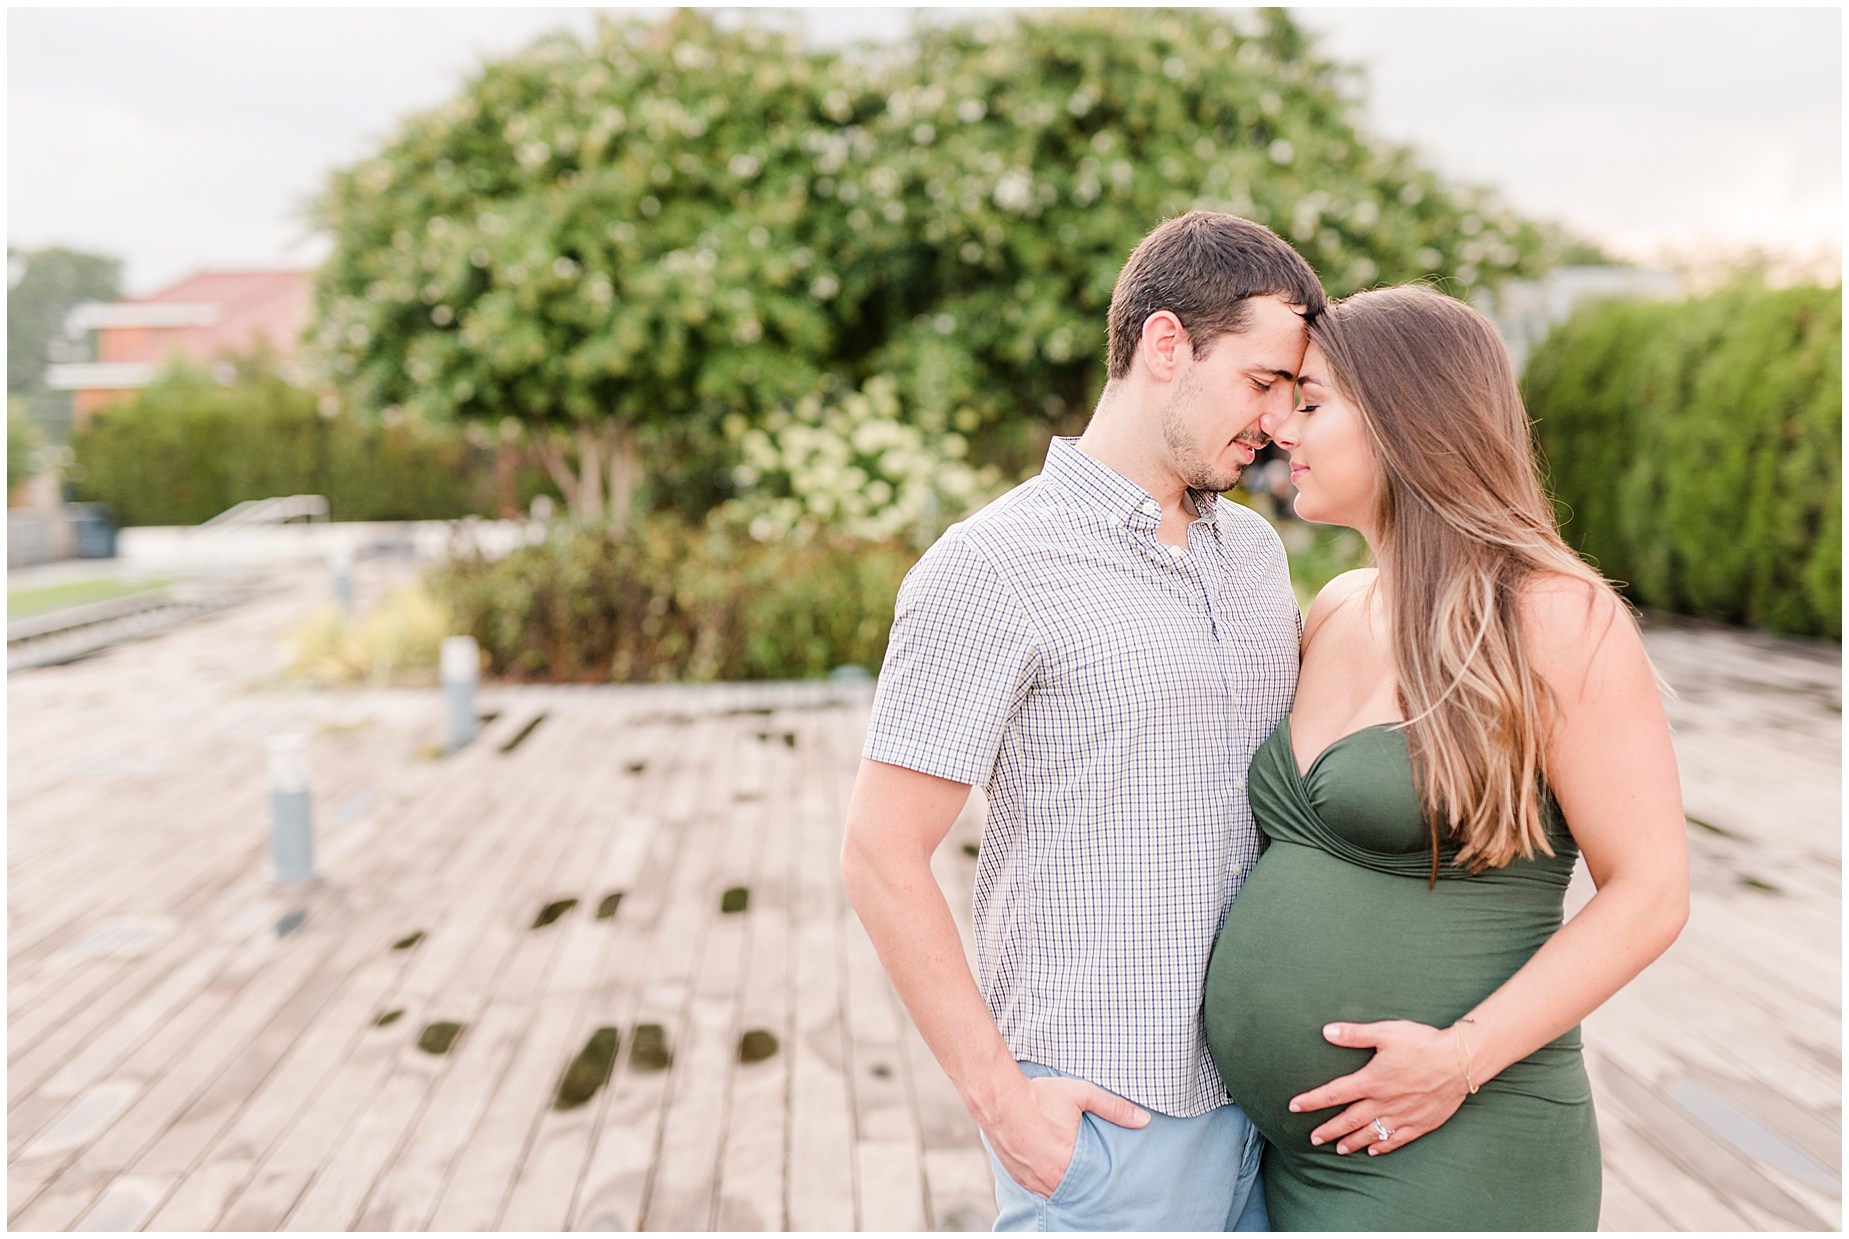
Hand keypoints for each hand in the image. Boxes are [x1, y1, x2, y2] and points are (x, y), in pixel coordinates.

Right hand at [983, 1073, 1150, 1196]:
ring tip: (1070, 1170)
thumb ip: (1114, 1108)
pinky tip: (1050, 1168)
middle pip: (1074, 1190)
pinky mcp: (1016, 1176)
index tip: (1107, 1176)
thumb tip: (1144, 1119)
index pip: (1094, 1183)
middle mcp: (1049, 1179)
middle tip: (1090, 1173)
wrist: (999, 1097)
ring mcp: (1030, 1180)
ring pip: (1054, 1191)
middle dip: (1083, 1183)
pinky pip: (1036, 1187)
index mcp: (1068, 1164)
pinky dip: (1045, 1180)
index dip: (1101, 1181)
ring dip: (1063, 1182)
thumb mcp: (1081, 1095)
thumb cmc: (1040, 1096)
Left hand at [1287, 1020, 1468, 1155]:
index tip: (1294, 1107)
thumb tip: (1327, 1031)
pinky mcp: (1420, 1123)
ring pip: (1371, 1133)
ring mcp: (1402, 1115)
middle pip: (1349, 1120)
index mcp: (1372, 1081)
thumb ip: (1355, 1034)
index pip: (1334, 1093)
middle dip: (1329, 1130)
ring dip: (1352, 1141)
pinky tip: (1373, 1149)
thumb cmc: (1423, 1043)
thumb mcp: (1386, 1033)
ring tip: (1338, 1149)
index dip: (1312, 1101)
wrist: (1460, 1062)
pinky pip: (1397, 1140)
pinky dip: (1383, 1146)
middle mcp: (1384, 1102)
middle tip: (1313, 1139)